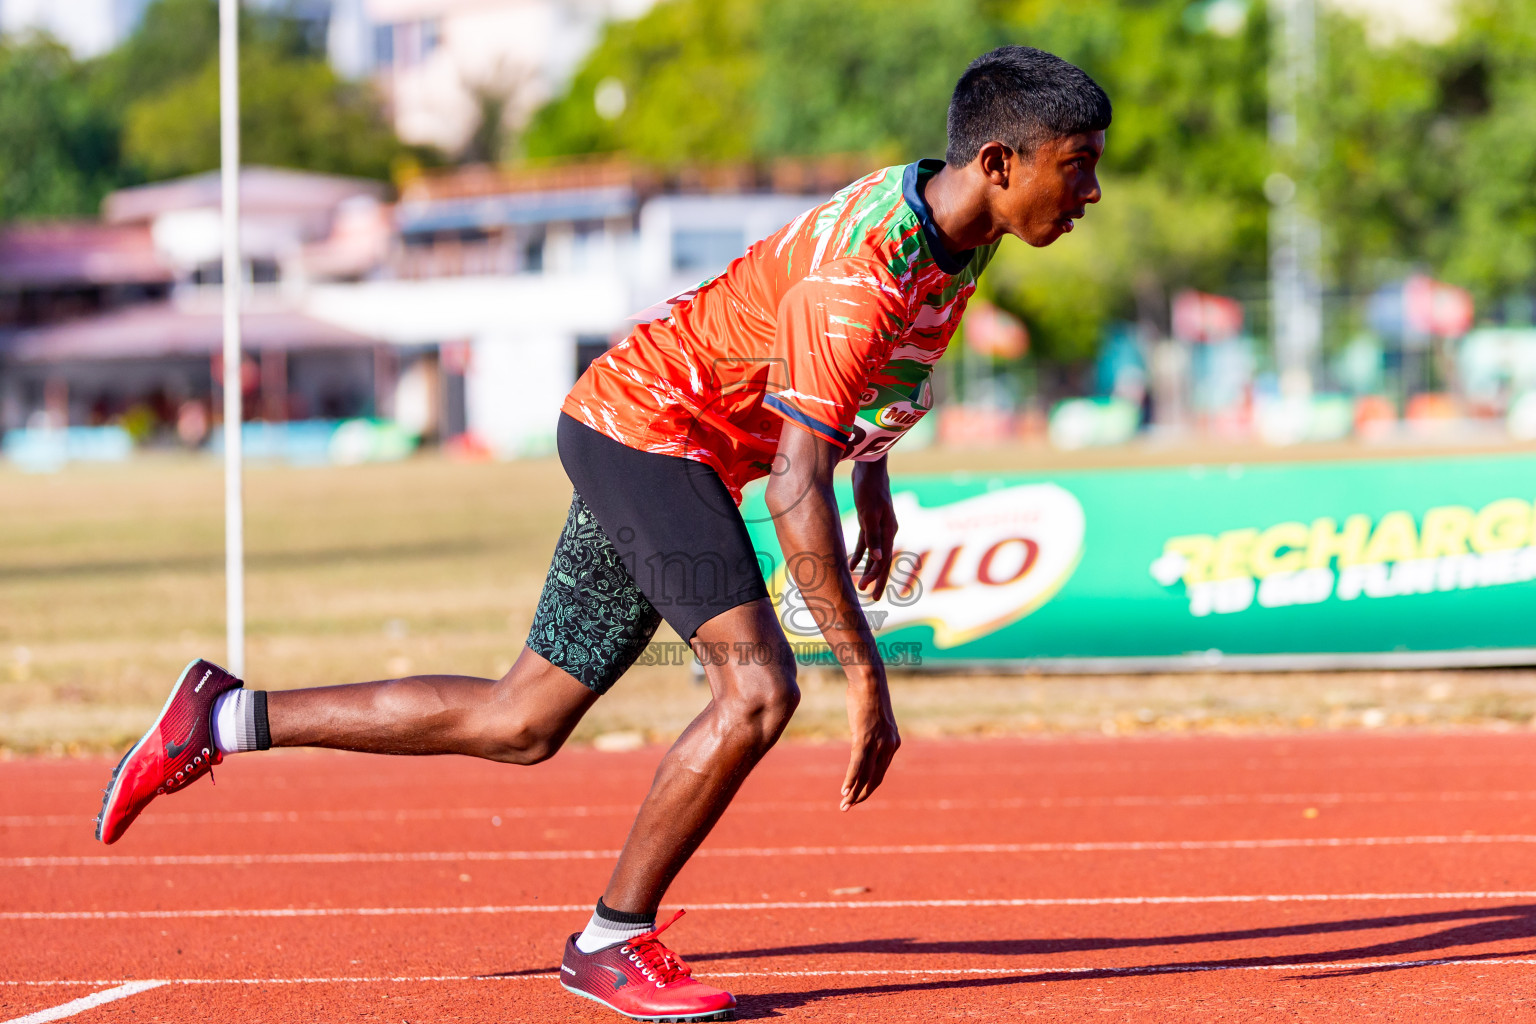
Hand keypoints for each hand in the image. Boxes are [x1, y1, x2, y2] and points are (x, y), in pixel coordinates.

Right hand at [841, 677, 899, 809]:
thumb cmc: (869, 695)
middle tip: (848, 807)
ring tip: (844, 806)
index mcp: (893, 743)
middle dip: (861, 796)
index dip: (868, 787)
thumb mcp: (875, 718)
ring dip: (854, 793)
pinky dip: (850, 780)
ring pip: (865, 775)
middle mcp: (889, 746)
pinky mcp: (864, 738)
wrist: (870, 680)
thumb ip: (873, 733)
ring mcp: (877, 743)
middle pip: (875, 779)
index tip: (857, 797)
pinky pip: (857, 765)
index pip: (881, 773)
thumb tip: (864, 738)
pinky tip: (844, 791)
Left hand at [848, 460, 897, 599]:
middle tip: (870, 597)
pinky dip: (859, 554)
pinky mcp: (868, 520)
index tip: (867, 592)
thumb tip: (878, 559)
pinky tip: (850, 565)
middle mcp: (886, 531)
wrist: (869, 468)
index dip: (877, 578)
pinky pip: (865, 543)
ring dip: (867, 569)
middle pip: (882, 560)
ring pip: (873, 554)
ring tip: (859, 585)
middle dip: (876, 579)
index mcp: (889, 531)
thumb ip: (873, 536)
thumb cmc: (869, 489)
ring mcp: (877, 526)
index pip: (884, 561)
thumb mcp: (869, 513)